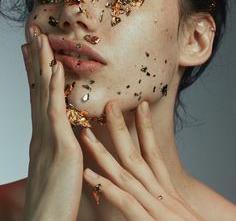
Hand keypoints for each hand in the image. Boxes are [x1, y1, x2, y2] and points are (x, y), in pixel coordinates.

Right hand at [21, 27, 82, 220]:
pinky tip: (55, 66)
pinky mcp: (58, 144)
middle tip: (33, 34)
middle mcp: (41, 129)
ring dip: (43, 63)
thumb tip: (64, 130)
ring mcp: (47, 135)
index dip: (35, 71)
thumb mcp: (58, 164)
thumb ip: (60, 144)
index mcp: (43, 133)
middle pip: (38, 86)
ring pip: (44, 91)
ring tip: (40, 38)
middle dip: (36, 58)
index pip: (39, 94)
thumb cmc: (55, 198)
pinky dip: (55, 86)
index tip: (34, 51)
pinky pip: (55, 109)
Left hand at [82, 101, 204, 220]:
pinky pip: (125, 203)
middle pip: (137, 156)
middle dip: (121, 129)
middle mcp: (161, 195)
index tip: (140, 106)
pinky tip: (89, 174)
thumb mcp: (175, 215)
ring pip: (127, 174)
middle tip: (108, 105)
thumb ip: (160, 201)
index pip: (154, 154)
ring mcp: (156, 209)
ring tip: (86, 134)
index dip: (146, 129)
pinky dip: (106, 188)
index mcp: (166, 193)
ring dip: (104, 152)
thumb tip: (146, 189)